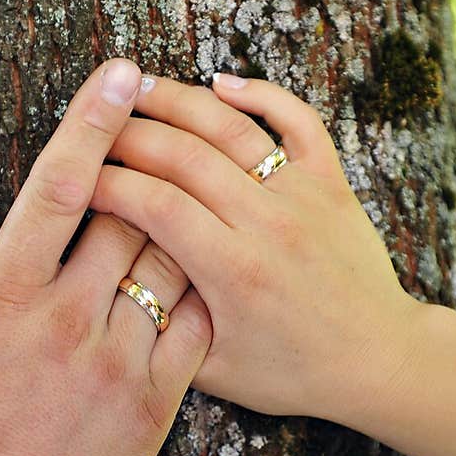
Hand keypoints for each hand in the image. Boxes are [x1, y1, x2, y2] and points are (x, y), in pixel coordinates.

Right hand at [0, 59, 211, 455]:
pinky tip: (205, 268)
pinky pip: (197, 329)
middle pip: (131, 211)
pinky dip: (202, 291)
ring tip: (188, 189)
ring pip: (170, 262)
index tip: (121, 72)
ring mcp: (120, 363)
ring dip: (178, 220)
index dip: (92, 120)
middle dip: (146, 163)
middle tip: (158, 130)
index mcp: (5, 296)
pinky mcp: (155, 406)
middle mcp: (70, 319)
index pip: (59, 185)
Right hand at [89, 72, 419, 422]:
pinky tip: (221, 84)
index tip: (79, 179)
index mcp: (234, 271)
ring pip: (232, 127)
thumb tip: (111, 278)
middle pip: (184, 156)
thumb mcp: (214, 370)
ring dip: (180, 100)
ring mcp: (303, 196)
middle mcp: (268, 223)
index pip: (154, 204)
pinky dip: (261, 94)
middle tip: (94, 130)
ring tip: (138, 87)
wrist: (377, 361)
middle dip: (129, 135)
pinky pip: (298, 120)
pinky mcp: (331, 182)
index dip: (108, 183)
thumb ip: (161, 326)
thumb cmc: (292, 371)